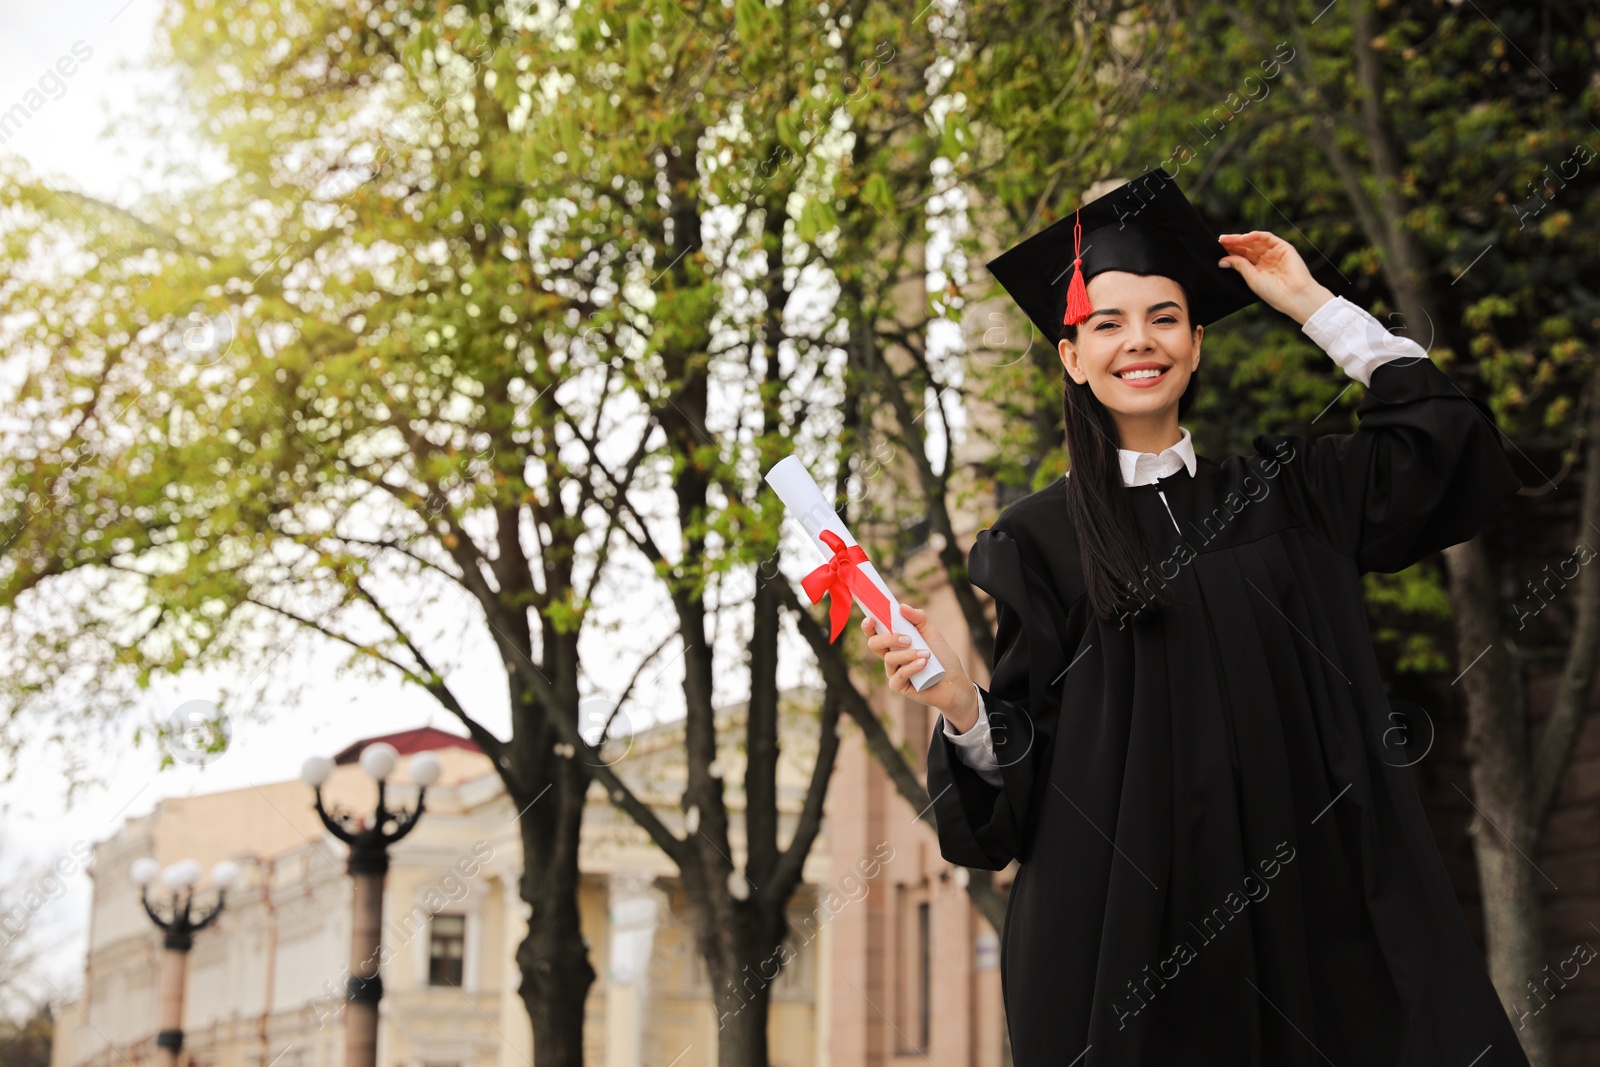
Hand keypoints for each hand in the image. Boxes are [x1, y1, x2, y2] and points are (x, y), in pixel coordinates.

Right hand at [861, 604, 977, 730]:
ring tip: (927, 654)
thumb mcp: (932, 633)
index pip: (875, 632)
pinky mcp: (899, 686)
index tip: (872, 618)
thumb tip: (902, 606)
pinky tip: (924, 664)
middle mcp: (891, 656)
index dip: (868, 625)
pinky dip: (912, 667)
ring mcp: (894, 671)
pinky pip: (898, 675)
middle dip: (889, 638)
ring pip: (889, 659)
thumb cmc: (943, 657)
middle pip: (874, 644)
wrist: (955, 682)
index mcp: (895, 642)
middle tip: (908, 639)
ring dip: (908, 654)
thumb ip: (918, 618)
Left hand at [1216, 231, 1334, 325]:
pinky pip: (1267, 238)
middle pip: (1247, 248)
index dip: (1230, 252)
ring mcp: (1275, 253)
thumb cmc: (1274, 292)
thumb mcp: (1252, 279)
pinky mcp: (1283, 247)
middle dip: (1233, 243)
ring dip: (1241, 239)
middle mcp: (1266, 260)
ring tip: (1228, 239)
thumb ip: (1240, 266)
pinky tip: (1244, 238)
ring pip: (1255, 242)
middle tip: (1220, 241)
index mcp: (1258, 270)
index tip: (1217, 249)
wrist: (1294, 295)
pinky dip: (1256, 236)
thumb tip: (1222, 260)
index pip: (1242, 257)